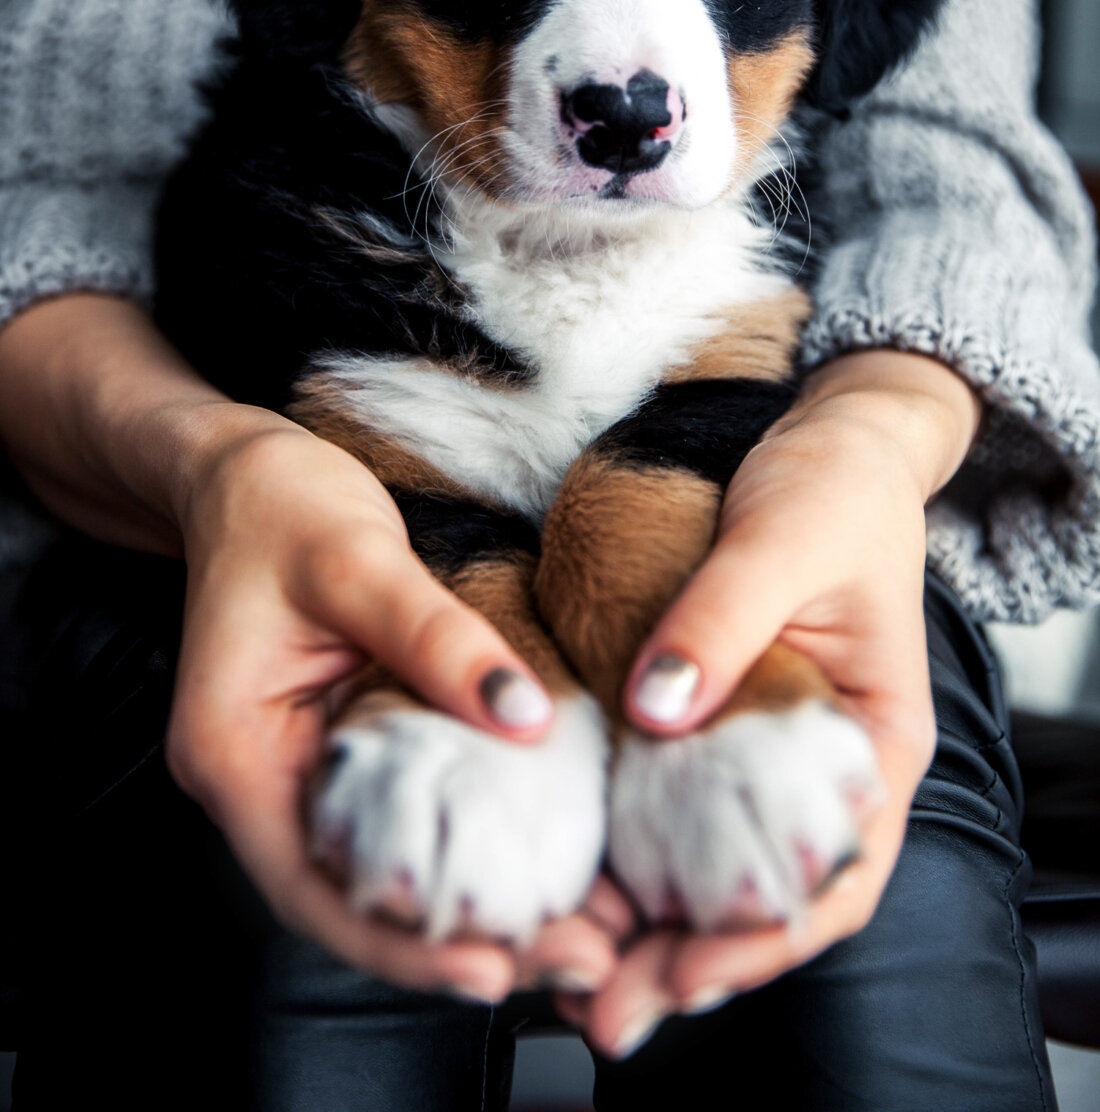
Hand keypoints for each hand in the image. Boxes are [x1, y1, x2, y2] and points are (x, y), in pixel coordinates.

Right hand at [0, 295, 619, 1001]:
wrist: (244, 469)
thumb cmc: (278, 504)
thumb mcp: (356, 558)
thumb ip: (434, 637)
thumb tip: (522, 716)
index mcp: (234, 753)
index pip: (311, 889)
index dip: (399, 945)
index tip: (491, 973)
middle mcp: (262, 782)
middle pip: (357, 899)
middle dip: (463, 945)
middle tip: (579, 961)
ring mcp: (301, 770)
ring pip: (384, 871)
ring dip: (476, 909)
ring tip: (583, 931)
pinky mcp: (343, 747)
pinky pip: (403, 819)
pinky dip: (467, 849)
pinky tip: (542, 860)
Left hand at [555, 350, 979, 1057]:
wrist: (825, 442)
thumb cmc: (830, 487)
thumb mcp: (780, 541)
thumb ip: (722, 620)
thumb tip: (656, 710)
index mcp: (875, 740)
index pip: (838, 874)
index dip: (767, 938)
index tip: (688, 971)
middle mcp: (825, 766)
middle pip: (769, 895)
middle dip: (691, 961)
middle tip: (604, 1006)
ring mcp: (768, 752)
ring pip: (718, 867)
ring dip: (653, 925)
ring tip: (575, 971)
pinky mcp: (716, 725)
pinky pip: (681, 811)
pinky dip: (637, 857)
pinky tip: (580, 882)